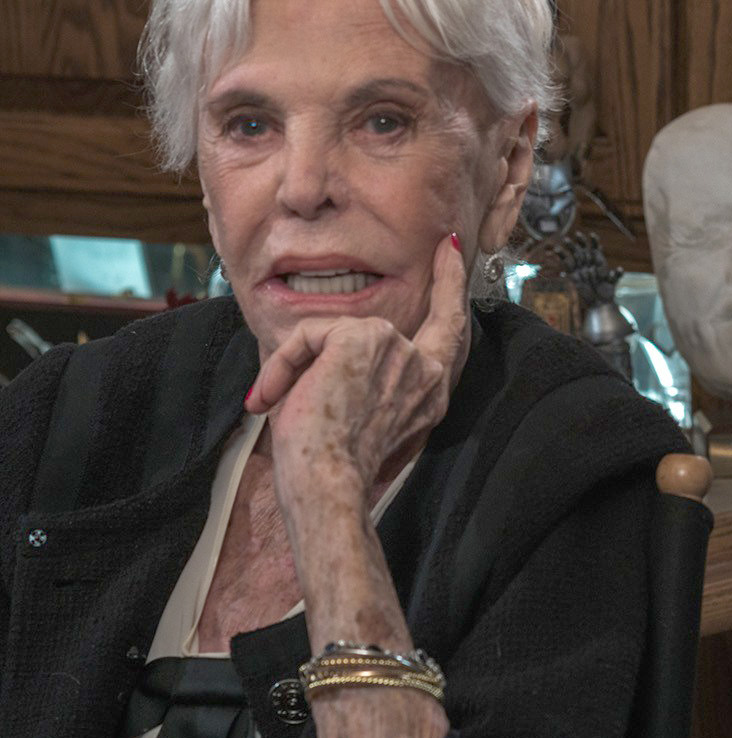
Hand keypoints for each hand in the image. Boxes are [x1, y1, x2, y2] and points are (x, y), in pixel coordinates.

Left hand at [249, 234, 469, 497]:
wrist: (328, 488)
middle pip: (383, 329)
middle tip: (440, 252)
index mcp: (430, 391)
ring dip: (299, 367)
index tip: (450, 248)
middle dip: (401, 303)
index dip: (451, 287)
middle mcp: (424, 368)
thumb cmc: (335, 473)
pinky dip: (283, 364)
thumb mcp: (364, 424)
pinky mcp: (363, 338)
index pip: (449, 329)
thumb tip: (327, 359)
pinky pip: (310, 335)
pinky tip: (274, 396)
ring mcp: (397, 349)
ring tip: (278, 404)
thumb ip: (368, 386)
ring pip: (336, 335)